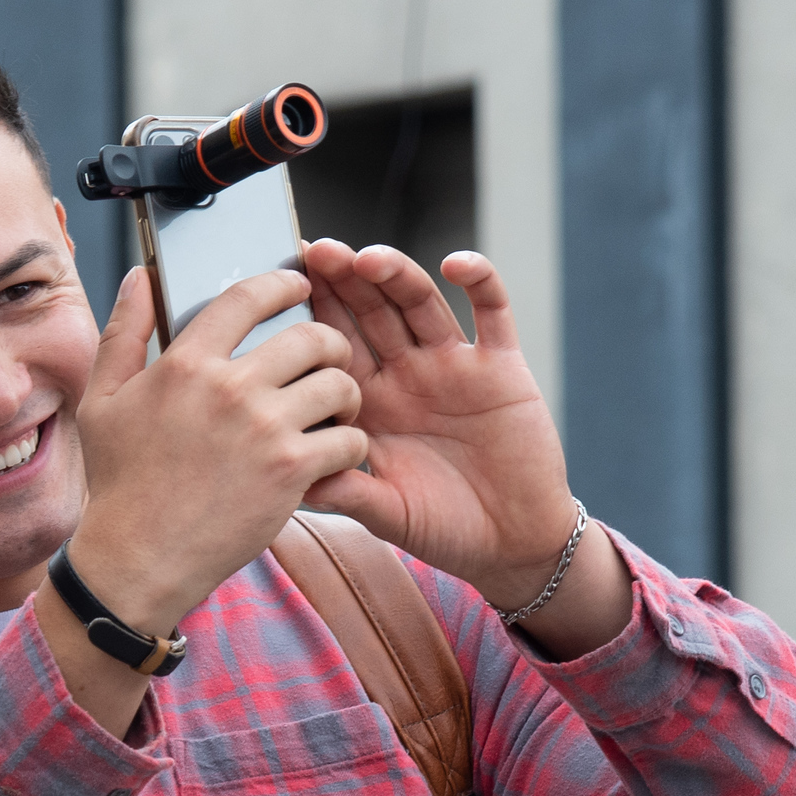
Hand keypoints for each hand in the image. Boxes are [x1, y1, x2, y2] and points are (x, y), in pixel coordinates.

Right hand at [58, 264, 369, 638]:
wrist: (138, 559)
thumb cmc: (121, 484)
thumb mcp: (103, 400)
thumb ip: (123, 331)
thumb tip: (142, 277)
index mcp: (186, 362)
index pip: (248, 297)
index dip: (283, 283)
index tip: (298, 286)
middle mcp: (229, 388)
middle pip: (310, 335)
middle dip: (330, 343)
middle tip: (329, 359)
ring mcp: (265, 429)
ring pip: (340, 383)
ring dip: (347, 393)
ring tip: (336, 409)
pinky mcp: (291, 471)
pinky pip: (349, 440)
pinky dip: (351, 445)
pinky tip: (334, 453)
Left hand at [290, 244, 593, 620]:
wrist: (511, 542)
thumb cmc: (445, 528)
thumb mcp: (388, 514)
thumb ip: (348, 493)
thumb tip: (297, 481)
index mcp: (372, 402)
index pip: (336, 344)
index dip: (314, 313)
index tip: (283, 286)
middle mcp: (407, 373)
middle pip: (371, 311)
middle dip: (345, 280)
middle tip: (318, 253)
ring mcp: (453, 364)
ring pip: (420, 303)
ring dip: (396, 275)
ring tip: (368, 259)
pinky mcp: (501, 366)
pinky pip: (491, 312)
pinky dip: (479, 281)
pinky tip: (455, 264)